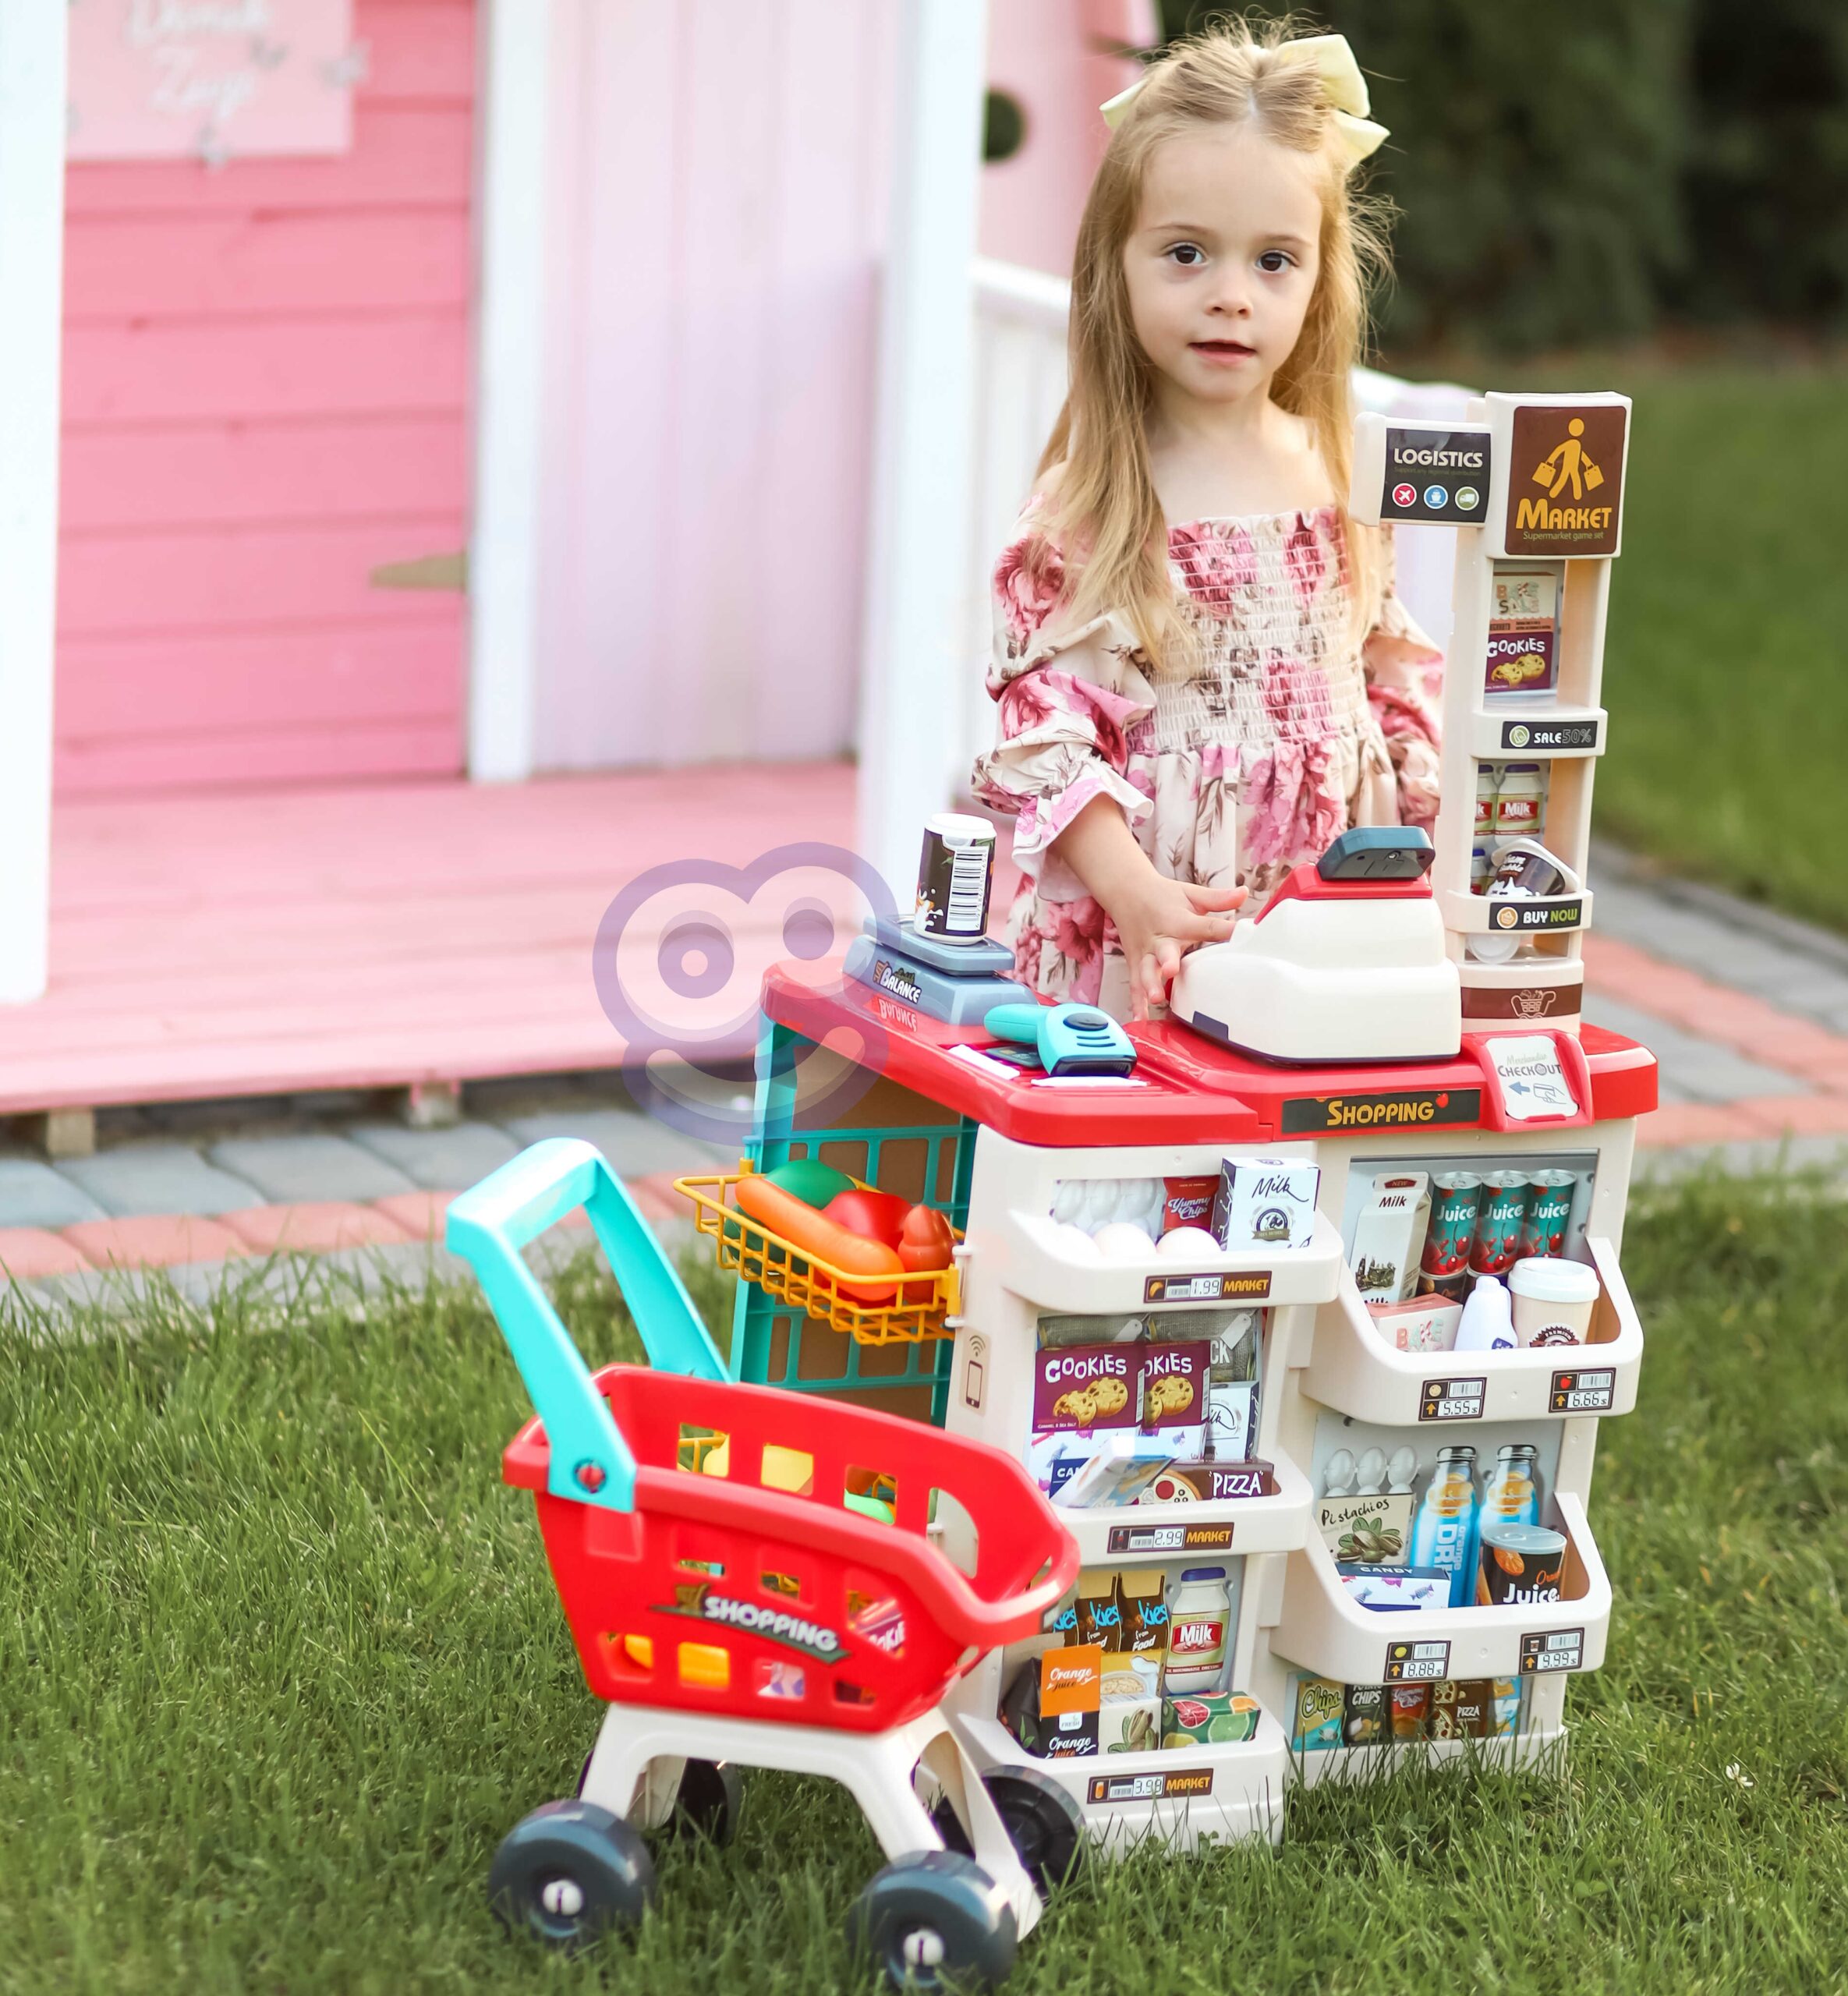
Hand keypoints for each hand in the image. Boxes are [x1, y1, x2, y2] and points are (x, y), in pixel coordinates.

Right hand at [1114, 875, 1245, 1019]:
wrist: (1126, 891)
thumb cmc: (1162, 896)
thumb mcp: (1191, 893)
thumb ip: (1218, 898)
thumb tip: (1244, 894)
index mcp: (1179, 920)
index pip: (1205, 926)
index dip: (1224, 930)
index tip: (1242, 936)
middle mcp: (1160, 937)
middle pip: (1164, 950)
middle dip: (1167, 961)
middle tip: (1172, 969)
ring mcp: (1145, 953)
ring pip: (1146, 970)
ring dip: (1150, 984)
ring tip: (1156, 998)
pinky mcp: (1135, 963)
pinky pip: (1134, 985)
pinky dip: (1136, 1002)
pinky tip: (1141, 1018)